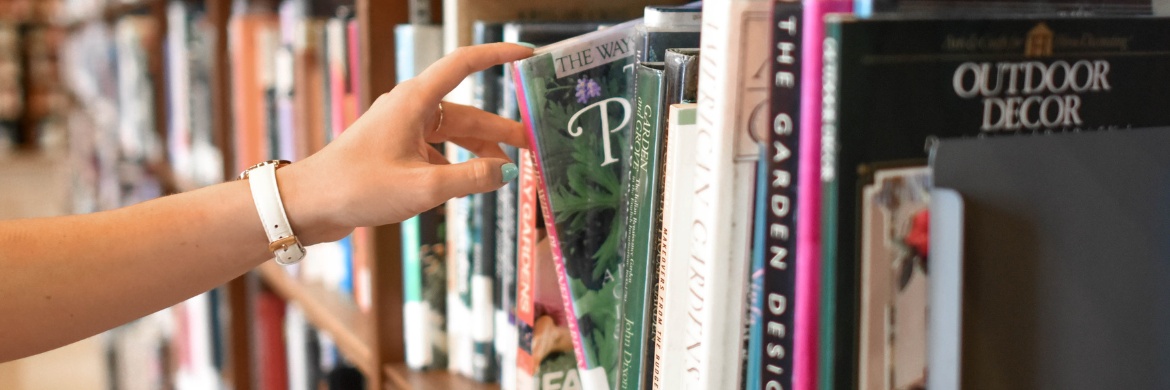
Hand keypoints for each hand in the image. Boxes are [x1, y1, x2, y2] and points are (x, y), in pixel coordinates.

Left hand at [279, 43, 533, 243]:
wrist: (309, 205)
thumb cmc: (357, 187)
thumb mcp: (423, 186)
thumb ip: (471, 179)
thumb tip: (507, 172)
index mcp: (415, 101)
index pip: (464, 64)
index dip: (497, 56)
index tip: (526, 56)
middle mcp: (410, 109)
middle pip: (467, 112)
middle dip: (500, 130)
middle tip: (531, 147)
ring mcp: (401, 129)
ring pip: (453, 135)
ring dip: (479, 152)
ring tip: (505, 173)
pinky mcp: (395, 150)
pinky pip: (436, 152)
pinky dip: (456, 166)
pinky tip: (467, 186)